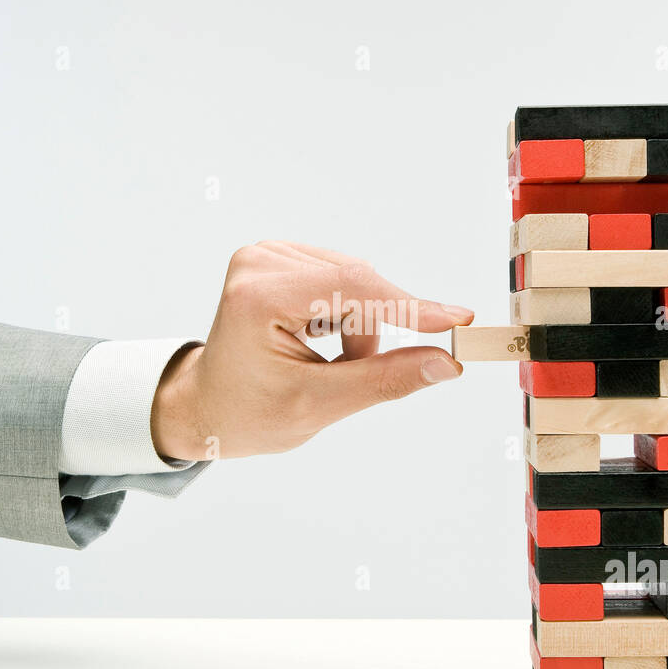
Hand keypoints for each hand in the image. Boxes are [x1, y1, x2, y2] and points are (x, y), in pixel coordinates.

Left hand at [150, 241, 473, 460]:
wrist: (209, 408)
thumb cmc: (249, 414)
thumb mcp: (318, 405)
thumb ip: (385, 380)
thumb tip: (446, 362)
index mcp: (257, 295)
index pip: (353, 288)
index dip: (410, 306)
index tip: (458, 320)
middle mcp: (260, 261)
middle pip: (358, 282)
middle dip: (372, 330)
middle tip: (360, 370)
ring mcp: (267, 254)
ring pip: (355, 282)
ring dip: (359, 327)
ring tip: (328, 363)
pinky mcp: (279, 258)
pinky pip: (341, 280)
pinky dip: (346, 316)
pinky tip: (319, 340)